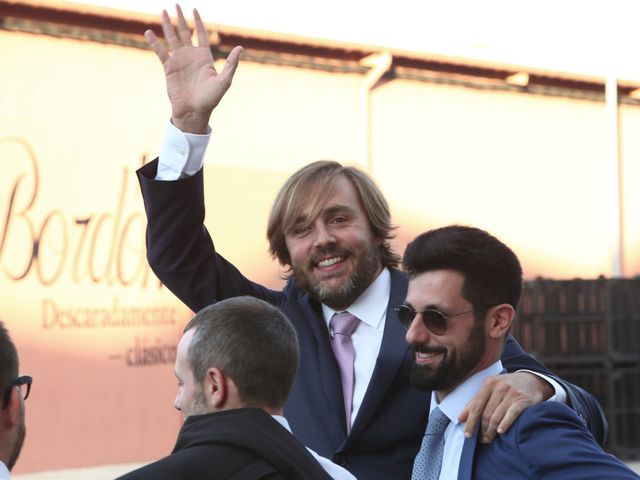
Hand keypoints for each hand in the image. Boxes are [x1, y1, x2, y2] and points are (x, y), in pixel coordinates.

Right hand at [144, 5, 242, 132]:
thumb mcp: (224, 81)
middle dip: (180, 19)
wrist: (194, 112)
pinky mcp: (169, 68)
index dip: (197, 22)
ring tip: (163, 11)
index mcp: (204, 57)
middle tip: (176, 4)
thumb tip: (240, 47)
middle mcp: (191, 56)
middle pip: (184, 32)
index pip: (200, 34)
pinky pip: (160, 52)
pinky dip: (155, 43)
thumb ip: (231, 64)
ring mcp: (179, 61)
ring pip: (172, 39)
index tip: (194, 9)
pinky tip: (149, 32)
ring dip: (167, 25)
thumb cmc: (211, 99)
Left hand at [458, 372, 552, 442]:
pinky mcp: (523, 400)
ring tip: (488, 439)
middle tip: (481, 440)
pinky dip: (505, 424)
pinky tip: (500, 432)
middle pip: (486, 413)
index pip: (476, 406)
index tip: (467, 434)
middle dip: (482, 429)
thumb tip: (460, 418)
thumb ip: (475, 402)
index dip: (470, 421)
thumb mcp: (490, 388)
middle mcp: (499, 387)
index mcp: (488, 383)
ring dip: (491, 431)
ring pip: (497, 416)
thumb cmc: (507, 386)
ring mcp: (511, 393)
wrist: (532, 381)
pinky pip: (512, 414)